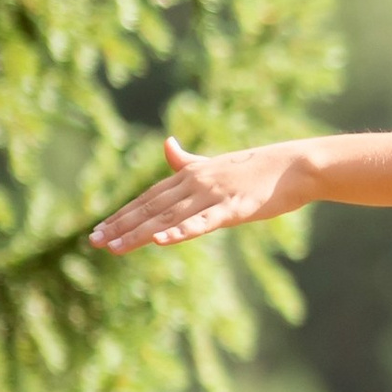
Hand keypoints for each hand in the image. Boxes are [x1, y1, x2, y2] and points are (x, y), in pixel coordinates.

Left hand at [90, 135, 313, 252]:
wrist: (297, 166)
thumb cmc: (261, 168)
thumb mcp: (219, 165)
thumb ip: (188, 161)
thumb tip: (166, 144)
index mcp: (191, 175)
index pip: (148, 198)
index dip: (122, 213)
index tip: (100, 228)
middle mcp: (196, 183)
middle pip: (151, 208)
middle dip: (121, 225)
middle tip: (94, 241)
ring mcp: (214, 195)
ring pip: (169, 218)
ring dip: (139, 234)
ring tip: (114, 248)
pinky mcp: (234, 208)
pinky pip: (201, 223)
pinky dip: (179, 232)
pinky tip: (160, 242)